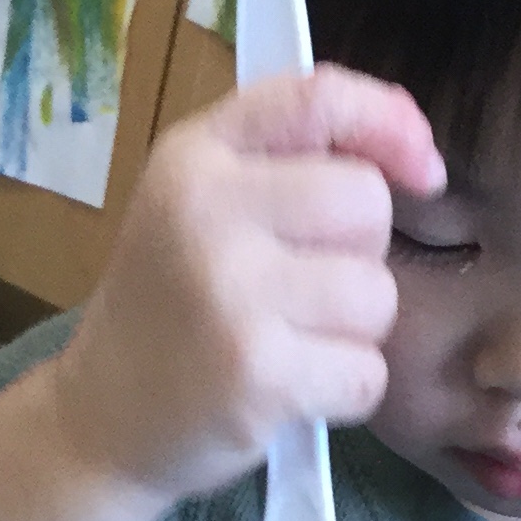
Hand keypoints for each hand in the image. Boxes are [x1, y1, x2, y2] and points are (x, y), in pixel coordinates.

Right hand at [48, 67, 443, 512]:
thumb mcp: (196, 206)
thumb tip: (417, 155)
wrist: (99, 423)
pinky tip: (290, 393)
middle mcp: (207, 213)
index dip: (390, 122)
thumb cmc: (169, 311)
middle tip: (301, 293)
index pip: (319, 97)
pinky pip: (366, 373)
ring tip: (289, 346)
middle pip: (367, 203)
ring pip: (377, 295)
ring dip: (353, 333)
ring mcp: (232, 295)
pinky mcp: (259, 375)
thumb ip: (285, 159)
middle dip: (359, 255)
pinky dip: (343, 392)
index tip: (421, 168)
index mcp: (192, 157)